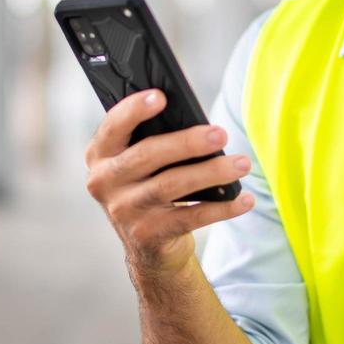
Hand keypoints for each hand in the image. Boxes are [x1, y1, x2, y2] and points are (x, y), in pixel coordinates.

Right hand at [84, 89, 254, 279]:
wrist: (147, 246)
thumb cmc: (148, 187)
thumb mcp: (137, 164)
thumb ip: (151, 141)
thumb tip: (196, 123)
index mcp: (100, 155)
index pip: (112, 127)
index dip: (134, 110)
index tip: (160, 96)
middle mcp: (104, 182)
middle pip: (147, 155)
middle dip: (187, 142)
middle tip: (220, 134)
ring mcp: (125, 211)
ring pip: (171, 185)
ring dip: (211, 172)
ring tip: (241, 163)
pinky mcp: (148, 235)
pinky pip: (191, 217)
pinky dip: (221, 207)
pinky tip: (243, 199)